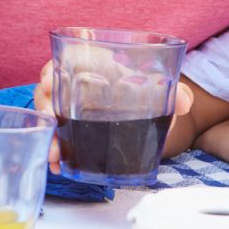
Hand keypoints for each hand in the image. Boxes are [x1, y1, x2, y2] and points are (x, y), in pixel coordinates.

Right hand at [33, 60, 192, 169]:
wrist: (148, 108)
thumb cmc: (147, 89)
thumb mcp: (160, 88)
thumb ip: (175, 92)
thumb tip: (184, 102)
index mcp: (92, 66)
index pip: (63, 62)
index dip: (51, 70)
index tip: (49, 81)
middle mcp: (75, 86)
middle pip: (48, 91)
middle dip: (44, 105)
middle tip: (50, 121)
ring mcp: (70, 109)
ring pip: (49, 117)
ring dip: (49, 135)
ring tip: (54, 154)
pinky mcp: (72, 130)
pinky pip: (57, 138)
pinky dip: (56, 152)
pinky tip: (59, 165)